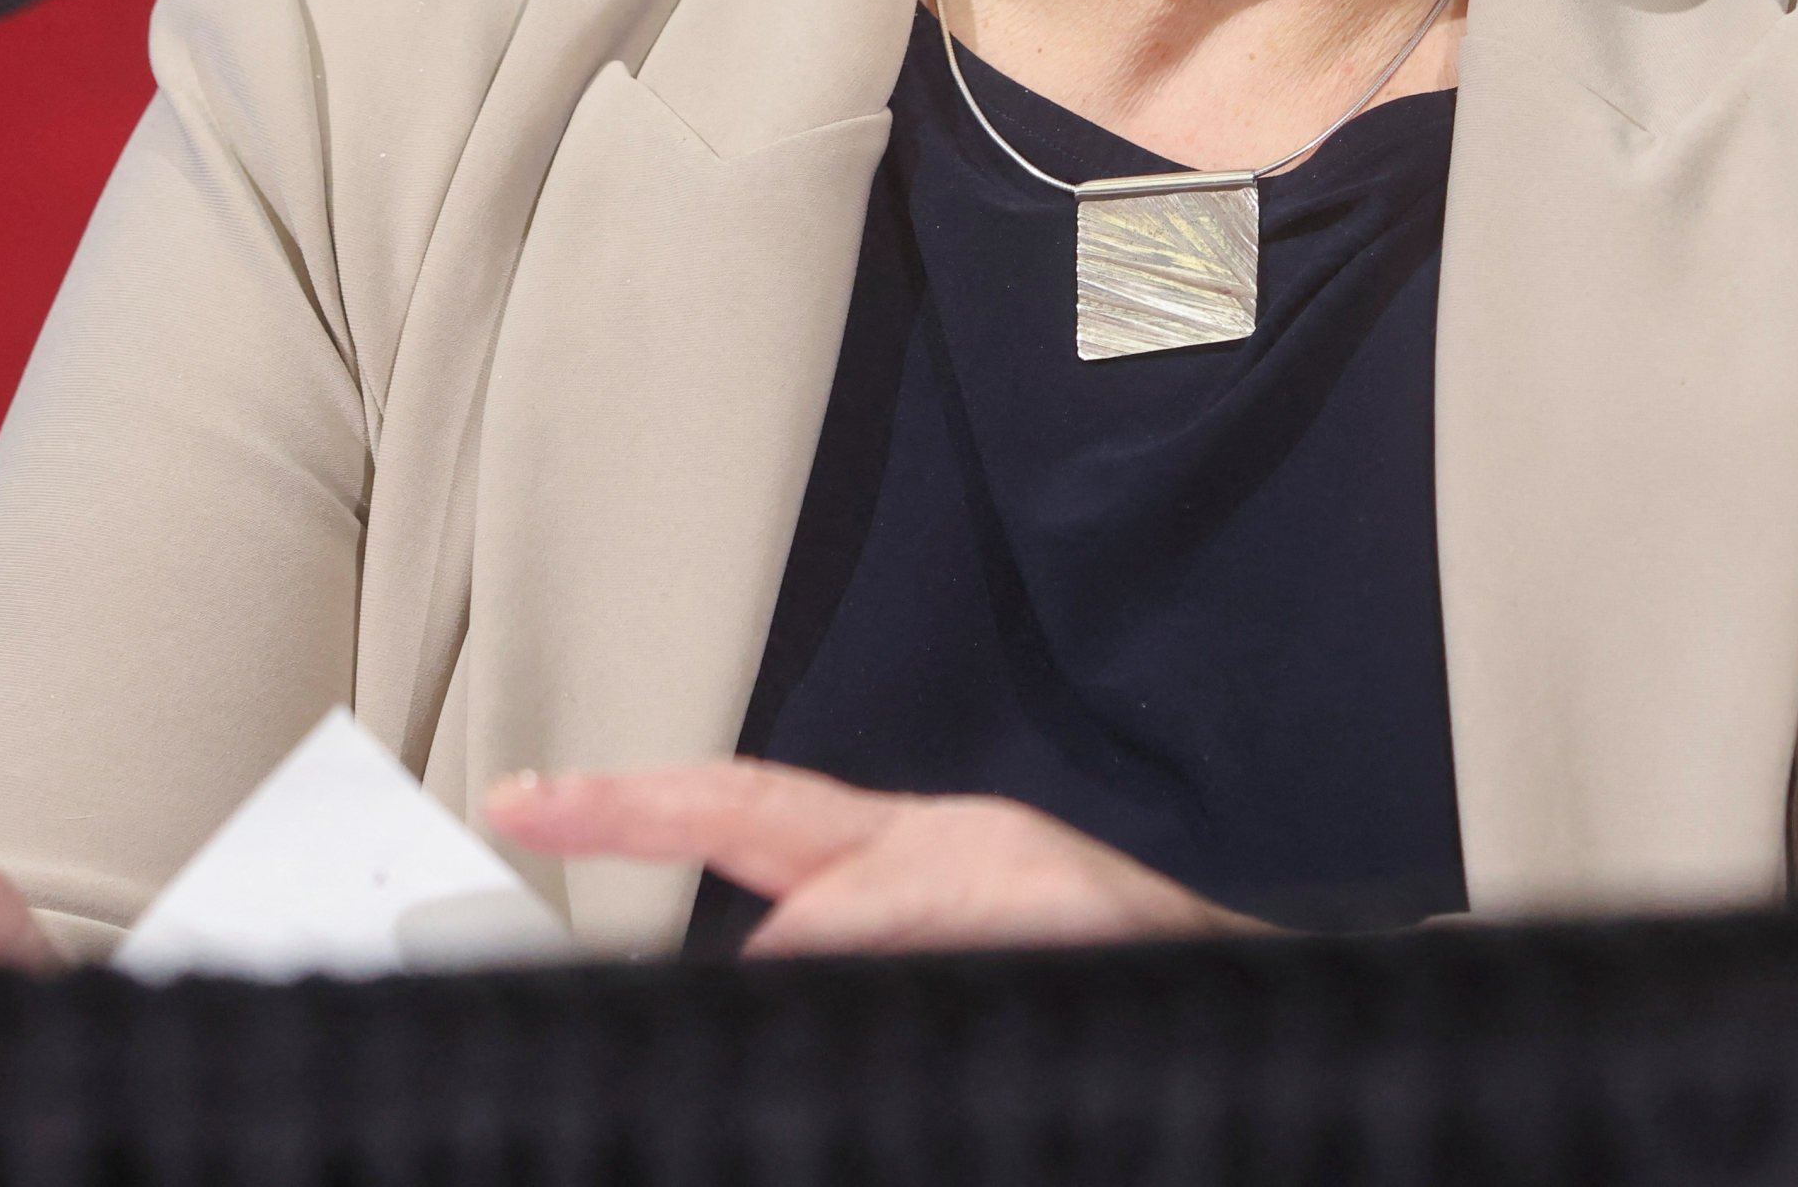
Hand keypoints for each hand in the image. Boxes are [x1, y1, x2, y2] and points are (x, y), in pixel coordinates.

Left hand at [483, 758, 1260, 956]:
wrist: (1270, 1001)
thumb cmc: (1106, 978)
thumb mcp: (965, 946)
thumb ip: (855, 946)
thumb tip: (752, 965)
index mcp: (918, 849)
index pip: (748, 808)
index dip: (633, 800)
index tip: (527, 796)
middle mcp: (946, 842)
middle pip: (765, 810)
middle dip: (641, 803)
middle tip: (535, 802)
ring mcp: (999, 876)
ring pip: (835, 905)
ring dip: (786, 947)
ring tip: (708, 978)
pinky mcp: (1053, 912)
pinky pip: (921, 942)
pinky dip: (872, 958)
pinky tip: (867, 985)